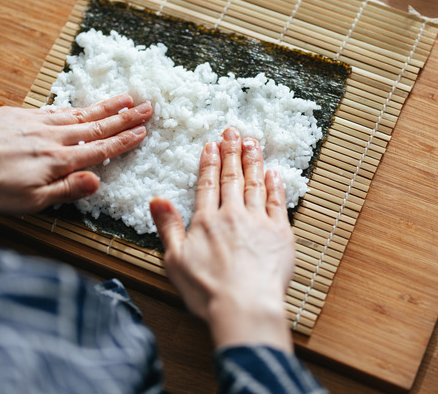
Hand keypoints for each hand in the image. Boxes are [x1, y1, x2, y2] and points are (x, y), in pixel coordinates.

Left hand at [0, 94, 151, 213]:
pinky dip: (72, 107)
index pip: (99, 150)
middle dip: (124, 117)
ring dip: (103, 107)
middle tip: (147, 106)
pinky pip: (53, 109)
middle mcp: (52, 138)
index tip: (143, 131)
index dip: (123, 141)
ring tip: (125, 98)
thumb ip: (65, 190)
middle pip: (95, 126)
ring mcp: (35, 123)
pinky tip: (79, 106)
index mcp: (58, 161)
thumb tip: (96, 181)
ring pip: (77, 113)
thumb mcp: (29, 201)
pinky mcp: (18, 115)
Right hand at [150, 127, 295, 351]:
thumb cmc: (207, 290)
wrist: (245, 305)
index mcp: (206, 221)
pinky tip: (273, 173)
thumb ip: (168, 227)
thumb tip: (157, 200)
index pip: (208, 184)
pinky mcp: (281, 234)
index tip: (212, 144)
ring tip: (252, 143)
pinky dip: (275, 186)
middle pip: (232, 178)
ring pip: (255, 184)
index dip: (210, 162)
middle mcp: (233, 215)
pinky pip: (278, 203)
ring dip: (253, 161)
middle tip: (233, 131)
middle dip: (232, 152)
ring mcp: (259, 222)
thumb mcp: (175, 260)